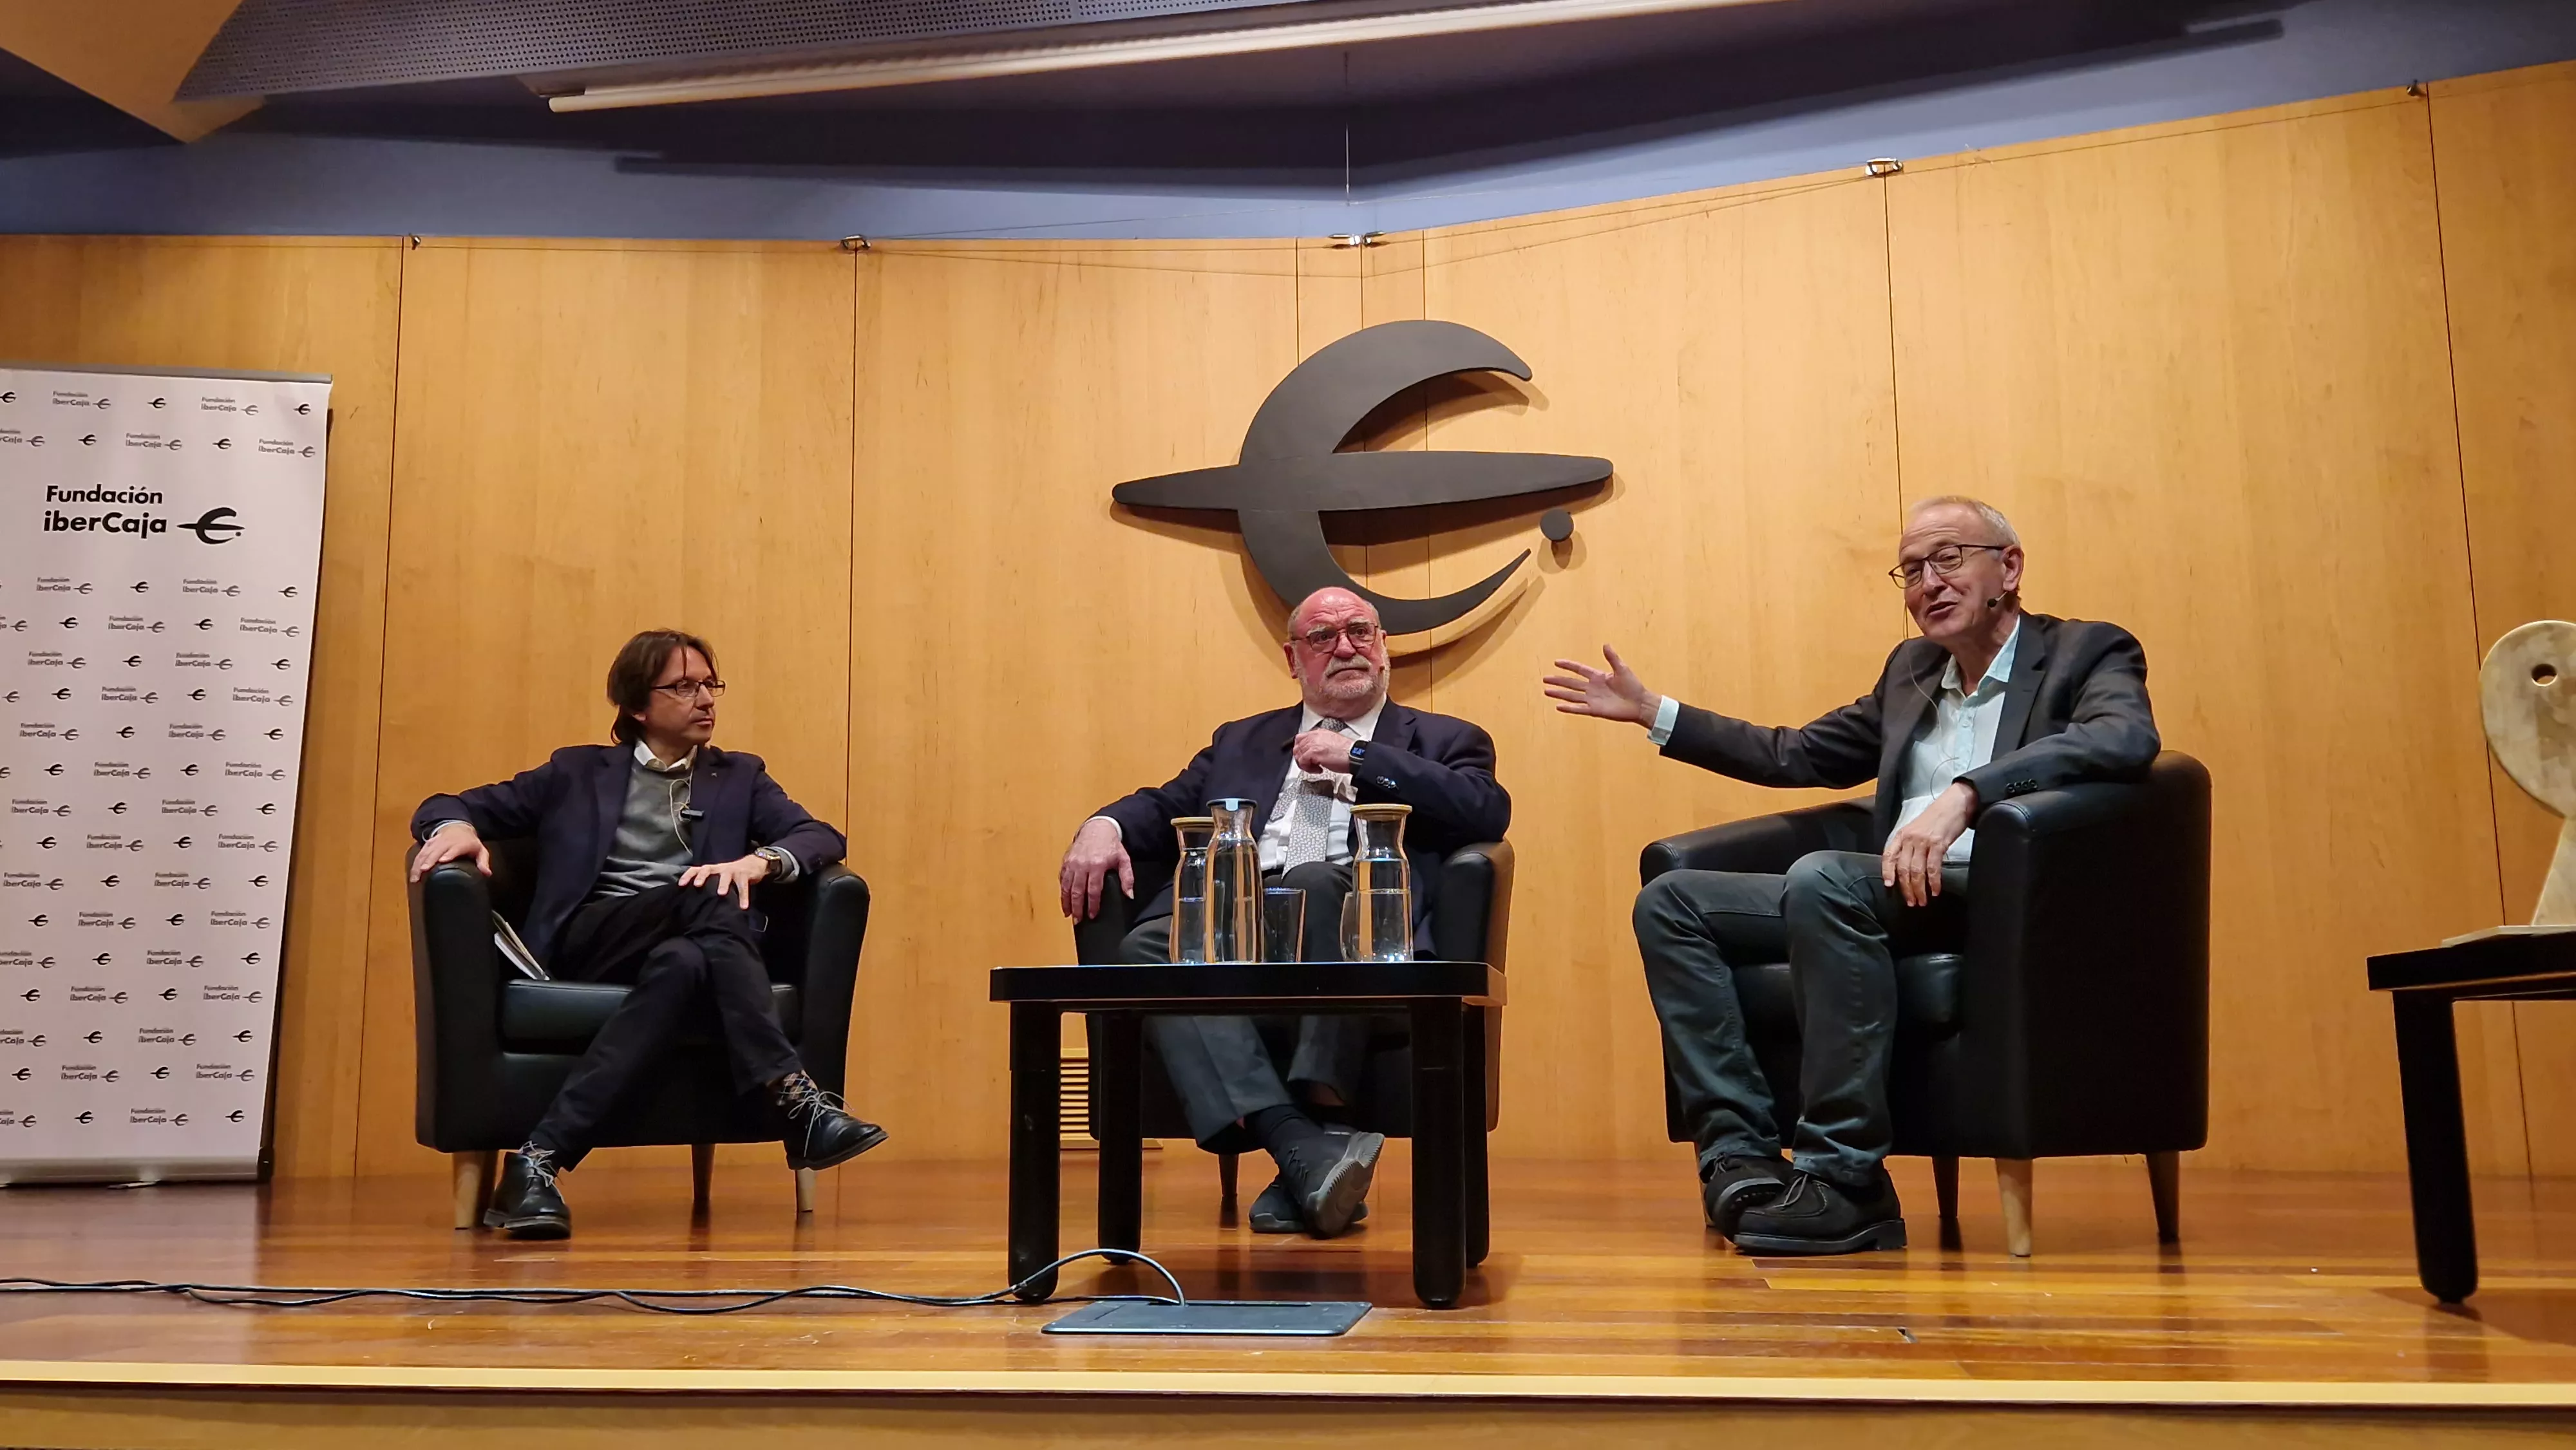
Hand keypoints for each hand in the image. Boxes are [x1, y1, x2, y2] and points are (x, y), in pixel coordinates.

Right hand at [409, 822, 489, 881]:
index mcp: (461, 843)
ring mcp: (436, 842)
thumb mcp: (479, 850)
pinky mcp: (428, 844)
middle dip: (429, 860)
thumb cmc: (469, 842)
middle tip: (423, 871)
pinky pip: (421, 853)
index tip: (442, 861)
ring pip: (426, 852)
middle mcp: (447, 842)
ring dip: (419, 864)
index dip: (448, 854)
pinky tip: (413, 873)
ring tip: (415, 877)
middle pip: (437, 850)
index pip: (454, 848)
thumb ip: (483, 861)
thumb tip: (487, 873)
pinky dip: (416, 862)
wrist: (457, 826)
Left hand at [680, 852, 771, 909]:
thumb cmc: (732, 874)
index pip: (697, 869)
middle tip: (697, 885)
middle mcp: (720, 869)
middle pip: (708, 869)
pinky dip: (743, 897)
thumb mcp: (719, 876)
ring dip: (723, 884)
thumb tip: (695, 901)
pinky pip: (743, 886)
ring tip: (721, 893)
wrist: (753, 864)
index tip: (681, 884)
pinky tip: (743, 906)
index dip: (688, 875)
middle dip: (702, 876)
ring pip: (726, 876)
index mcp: (712, 869)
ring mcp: (732, 871)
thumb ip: (710, 884)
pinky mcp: (744, 875)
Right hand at [1059, 817, 1133, 921]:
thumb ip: (1127, 878)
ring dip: (1066, 902)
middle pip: (1077, 891)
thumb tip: (1129, 895)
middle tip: (1078, 920)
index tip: (1091, 915)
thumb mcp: (1123, 860)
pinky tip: (1064, 899)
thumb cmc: (1111, 845)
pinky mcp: (1066, 861)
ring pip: (1067, 886)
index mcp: (1097, 865)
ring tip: (1068, 914)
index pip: (1093, 890)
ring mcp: (1072, 863)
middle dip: (1077, 908)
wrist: (1097, 828)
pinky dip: (1062, 890)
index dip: (1092, 905)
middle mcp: (1082, 865)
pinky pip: (1062, 879)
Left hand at [1292, 727, 1355, 774]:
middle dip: (1301, 758)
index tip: (1305, 756)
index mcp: (1319, 732)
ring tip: (1314, 768)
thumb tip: (1314, 752)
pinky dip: (1308, 768)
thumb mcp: (1331, 743)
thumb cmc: (1347, 751)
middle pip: (1297, 747)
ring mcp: (1313, 744)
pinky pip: (1302, 762)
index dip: (1301, 749)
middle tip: (1308, 764)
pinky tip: (1318, 769)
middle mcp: (1314, 736)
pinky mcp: (1313, 753)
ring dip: (1305, 764)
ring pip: (1298, 754)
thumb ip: (1320, 744)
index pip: (1301, 738)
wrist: (1354, 755)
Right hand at [1543, 645, 1660, 726]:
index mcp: (1598, 676)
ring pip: (1571, 696)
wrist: (1640, 703)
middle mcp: (1592, 688)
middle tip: (1545, 679)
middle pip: (1571, 683)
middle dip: (1558, 680)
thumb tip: (1605, 644)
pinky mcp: (1595, 710)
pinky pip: (1579, 708)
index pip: (1579, 670)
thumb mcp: (1622, 669)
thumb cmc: (1633, 686)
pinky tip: (1558, 706)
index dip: (1568, 666)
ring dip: (1559, 693)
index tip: (1556, 662)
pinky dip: (1568, 708)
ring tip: (1546, 691)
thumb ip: (1612, 658)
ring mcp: (1592, 699)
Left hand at [1881, 781, 1976, 907]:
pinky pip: (1933, 868)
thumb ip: (1911, 845)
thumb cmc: (1938, 817)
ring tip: (1922, 901)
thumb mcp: (1918, 829)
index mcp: (1902, 834)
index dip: (1887, 872)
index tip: (1889, 886)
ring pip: (1916, 871)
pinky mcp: (1938, 844)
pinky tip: (1935, 890)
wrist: (1955, 803)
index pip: (1888, 855)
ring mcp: (1923, 841)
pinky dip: (1934, 882)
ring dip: (1919, 889)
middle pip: (1903, 868)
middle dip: (1906, 888)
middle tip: (1911, 902)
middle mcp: (1910, 838)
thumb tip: (1908, 867)